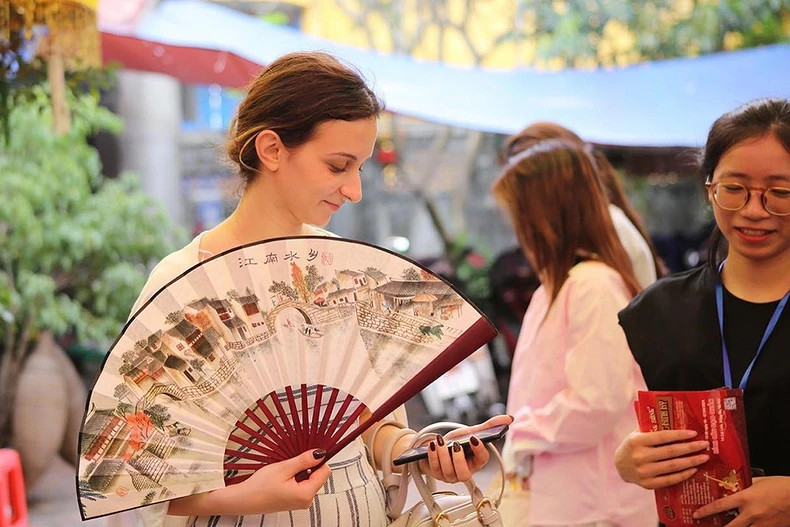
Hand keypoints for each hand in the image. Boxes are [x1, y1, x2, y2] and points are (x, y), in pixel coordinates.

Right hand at [168, 449, 330, 515]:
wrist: (244, 500)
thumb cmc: (260, 487)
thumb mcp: (284, 468)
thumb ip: (303, 460)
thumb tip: (320, 453)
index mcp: (306, 494)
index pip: (325, 472)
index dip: (318, 460)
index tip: (310, 452)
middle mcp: (306, 501)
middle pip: (318, 476)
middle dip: (308, 466)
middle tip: (291, 462)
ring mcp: (300, 502)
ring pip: (309, 479)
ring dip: (300, 472)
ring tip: (285, 471)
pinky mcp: (294, 501)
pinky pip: (301, 485)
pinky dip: (295, 478)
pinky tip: (283, 477)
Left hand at [419, 415, 512, 482]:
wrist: (437, 445)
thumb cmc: (457, 441)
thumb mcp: (471, 431)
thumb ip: (490, 426)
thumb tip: (509, 418)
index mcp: (476, 461)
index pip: (482, 460)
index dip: (479, 450)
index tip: (474, 438)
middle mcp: (464, 471)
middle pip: (464, 475)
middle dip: (459, 460)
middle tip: (455, 445)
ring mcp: (450, 475)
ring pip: (448, 472)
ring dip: (443, 455)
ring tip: (440, 441)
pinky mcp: (437, 474)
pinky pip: (435, 469)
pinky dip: (433, 455)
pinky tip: (432, 444)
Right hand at [614, 429, 708, 488]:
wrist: (619, 466)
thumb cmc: (633, 446)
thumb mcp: (637, 434)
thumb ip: (651, 429)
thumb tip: (675, 422)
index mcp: (636, 441)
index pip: (662, 437)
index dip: (679, 435)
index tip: (693, 433)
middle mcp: (639, 457)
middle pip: (671, 452)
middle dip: (690, 448)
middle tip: (704, 445)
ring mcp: (643, 472)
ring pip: (673, 466)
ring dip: (691, 462)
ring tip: (703, 457)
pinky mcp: (647, 484)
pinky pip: (670, 479)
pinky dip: (683, 475)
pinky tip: (693, 469)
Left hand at [693, 476, 789, 526]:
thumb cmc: (781, 486)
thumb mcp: (759, 482)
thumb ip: (746, 485)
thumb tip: (735, 485)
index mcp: (746, 498)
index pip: (720, 506)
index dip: (706, 511)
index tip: (697, 515)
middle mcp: (752, 513)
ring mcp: (763, 524)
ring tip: (728, 526)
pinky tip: (750, 526)